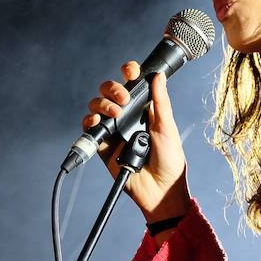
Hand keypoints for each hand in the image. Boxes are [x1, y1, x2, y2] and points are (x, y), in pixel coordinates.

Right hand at [82, 61, 189, 221]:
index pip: (133, 84)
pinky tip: (97, 122)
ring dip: (103, 104)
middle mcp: (127, 116)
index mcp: (145, 109)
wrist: (160, 189)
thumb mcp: (167, 127)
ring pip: (98, 106)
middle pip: (110, 92)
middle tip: (123, 99)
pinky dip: (90, 121)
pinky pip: (90, 129)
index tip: (130, 71)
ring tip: (115, 114)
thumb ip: (160, 102)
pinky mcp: (104, 145)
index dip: (129, 72)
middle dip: (113, 88)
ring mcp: (114, 129)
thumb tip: (158, 76)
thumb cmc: (169, 159)